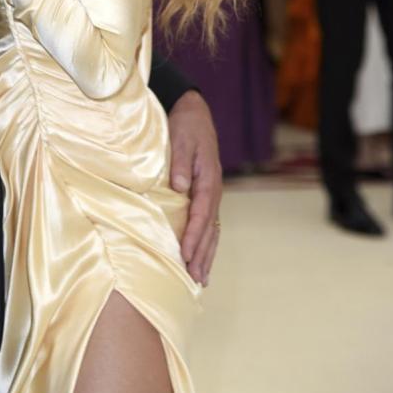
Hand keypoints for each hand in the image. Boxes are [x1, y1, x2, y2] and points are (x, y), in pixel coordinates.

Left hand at [168, 90, 221, 285]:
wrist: (195, 113)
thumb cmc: (185, 126)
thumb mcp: (181, 139)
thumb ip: (180, 163)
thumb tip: (179, 187)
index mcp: (208, 179)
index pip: (200, 214)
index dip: (192, 236)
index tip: (184, 255)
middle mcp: (213, 190)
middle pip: (209, 229)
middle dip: (202, 254)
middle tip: (195, 279)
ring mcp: (212, 193)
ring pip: (212, 230)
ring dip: (206, 254)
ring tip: (201, 279)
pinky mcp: (207, 194)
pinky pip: (209, 224)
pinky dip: (207, 243)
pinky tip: (203, 258)